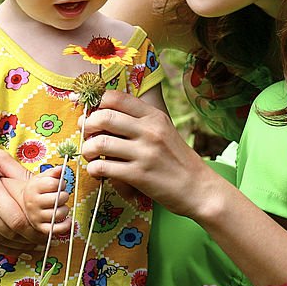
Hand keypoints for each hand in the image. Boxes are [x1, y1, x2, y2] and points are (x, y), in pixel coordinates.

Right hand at [0, 133, 41, 251]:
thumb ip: (19, 172)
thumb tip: (43, 183)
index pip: (16, 220)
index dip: (33, 230)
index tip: (45, 232)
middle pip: (7, 234)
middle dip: (28, 240)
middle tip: (43, 241)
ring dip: (15, 246)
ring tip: (32, 246)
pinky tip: (11, 246)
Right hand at [22, 166, 71, 237]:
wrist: (22, 204)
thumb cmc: (36, 190)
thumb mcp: (41, 178)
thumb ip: (51, 173)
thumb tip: (60, 169)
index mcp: (33, 189)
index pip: (53, 184)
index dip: (60, 183)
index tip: (60, 184)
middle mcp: (33, 203)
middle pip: (57, 199)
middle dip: (64, 196)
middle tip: (61, 196)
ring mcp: (36, 217)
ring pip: (58, 214)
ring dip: (65, 209)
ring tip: (61, 206)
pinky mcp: (40, 228)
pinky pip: (56, 229)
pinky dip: (65, 225)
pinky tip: (67, 219)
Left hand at [79, 91, 216, 218]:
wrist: (199, 188)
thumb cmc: (178, 160)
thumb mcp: (165, 131)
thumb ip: (140, 122)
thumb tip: (105, 116)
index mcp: (154, 116)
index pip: (116, 98)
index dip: (97, 104)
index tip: (92, 114)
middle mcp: (149, 131)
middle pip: (104, 117)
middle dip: (88, 126)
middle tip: (87, 134)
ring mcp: (144, 153)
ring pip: (100, 143)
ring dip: (88, 149)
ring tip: (90, 155)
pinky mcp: (139, 176)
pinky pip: (104, 168)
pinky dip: (94, 169)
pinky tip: (97, 171)